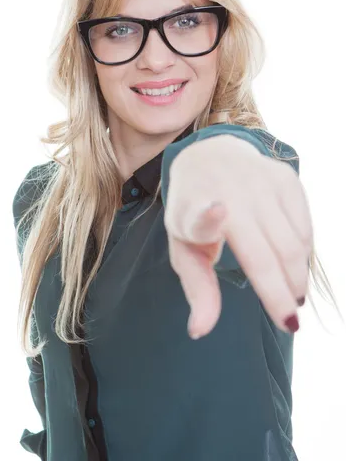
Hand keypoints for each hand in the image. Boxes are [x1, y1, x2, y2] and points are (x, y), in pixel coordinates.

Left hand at [164, 134, 312, 338]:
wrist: (209, 156)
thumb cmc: (193, 212)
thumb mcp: (184, 247)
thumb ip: (197, 287)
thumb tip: (199, 332)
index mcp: (192, 210)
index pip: (199, 217)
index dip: (208, 218)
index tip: (218, 212)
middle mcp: (228, 192)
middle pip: (266, 255)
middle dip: (281, 296)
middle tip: (290, 324)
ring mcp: (260, 182)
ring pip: (293, 245)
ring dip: (297, 278)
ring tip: (293, 296)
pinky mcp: (285, 178)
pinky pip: (305, 229)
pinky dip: (302, 254)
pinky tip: (292, 264)